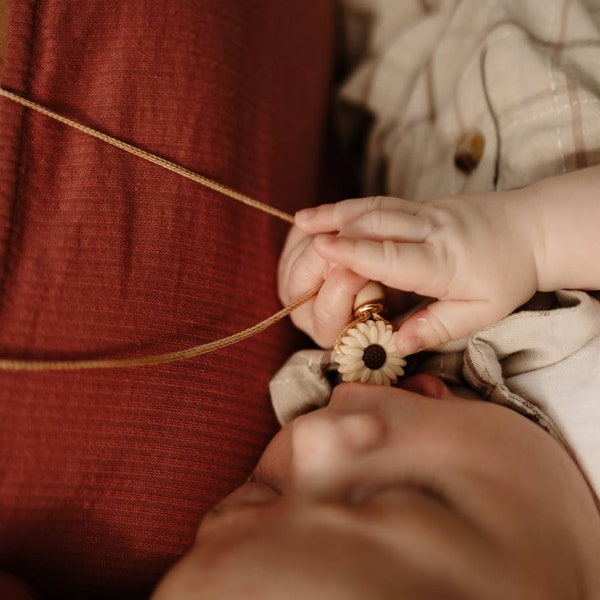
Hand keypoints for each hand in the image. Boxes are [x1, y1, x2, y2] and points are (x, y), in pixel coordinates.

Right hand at [294, 193, 539, 354]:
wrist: (536, 229)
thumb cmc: (508, 275)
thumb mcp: (481, 313)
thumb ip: (436, 327)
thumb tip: (395, 344)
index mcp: (443, 262)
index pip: (392, 256)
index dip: (354, 252)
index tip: (322, 248)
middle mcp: (431, 230)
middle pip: (376, 223)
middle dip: (334, 225)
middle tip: (301, 232)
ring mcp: (426, 213)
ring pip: (374, 207)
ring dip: (336, 211)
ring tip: (303, 219)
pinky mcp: (423, 205)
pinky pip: (381, 203)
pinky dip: (352, 207)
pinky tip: (333, 213)